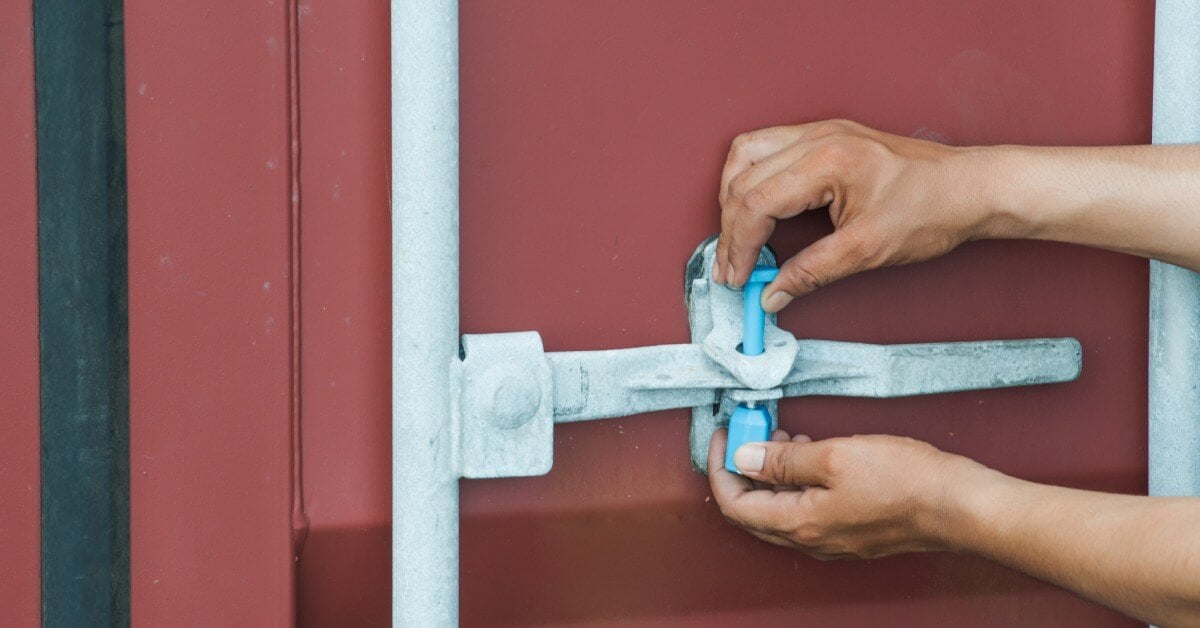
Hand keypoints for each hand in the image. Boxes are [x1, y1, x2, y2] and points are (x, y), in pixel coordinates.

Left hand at [708, 428, 983, 559]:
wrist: (956, 504)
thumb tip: (745, 458)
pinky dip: (797, 480)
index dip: (720, 468)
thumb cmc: (905, 481)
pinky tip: (811, 453)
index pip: (734, 504)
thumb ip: (784, 459)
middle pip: (754, 509)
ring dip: (772, 472)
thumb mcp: (834, 456)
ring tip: (781, 435)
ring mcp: (832, 538)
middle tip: (749, 432)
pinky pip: (807, 508)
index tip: (724, 437)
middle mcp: (812, 539)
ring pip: (781, 508)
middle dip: (743, 468)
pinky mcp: (850, 530)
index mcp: (799, 524)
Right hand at [713, 120, 996, 311]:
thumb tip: (773, 292)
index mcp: (827, 161)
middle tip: (731, 269)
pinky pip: (766, 148)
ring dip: (732, 198)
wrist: (971, 188)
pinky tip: (753, 207)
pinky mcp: (826, 136)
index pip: (755, 202)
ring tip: (735, 238)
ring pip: (745, 155)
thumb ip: (813, 272)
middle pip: (743, 180)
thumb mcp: (868, 251)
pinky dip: (749, 180)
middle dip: (730, 229)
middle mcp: (817, 138)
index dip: (738, 246)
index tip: (738, 278)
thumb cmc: (933, 210)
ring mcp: (820, 132)